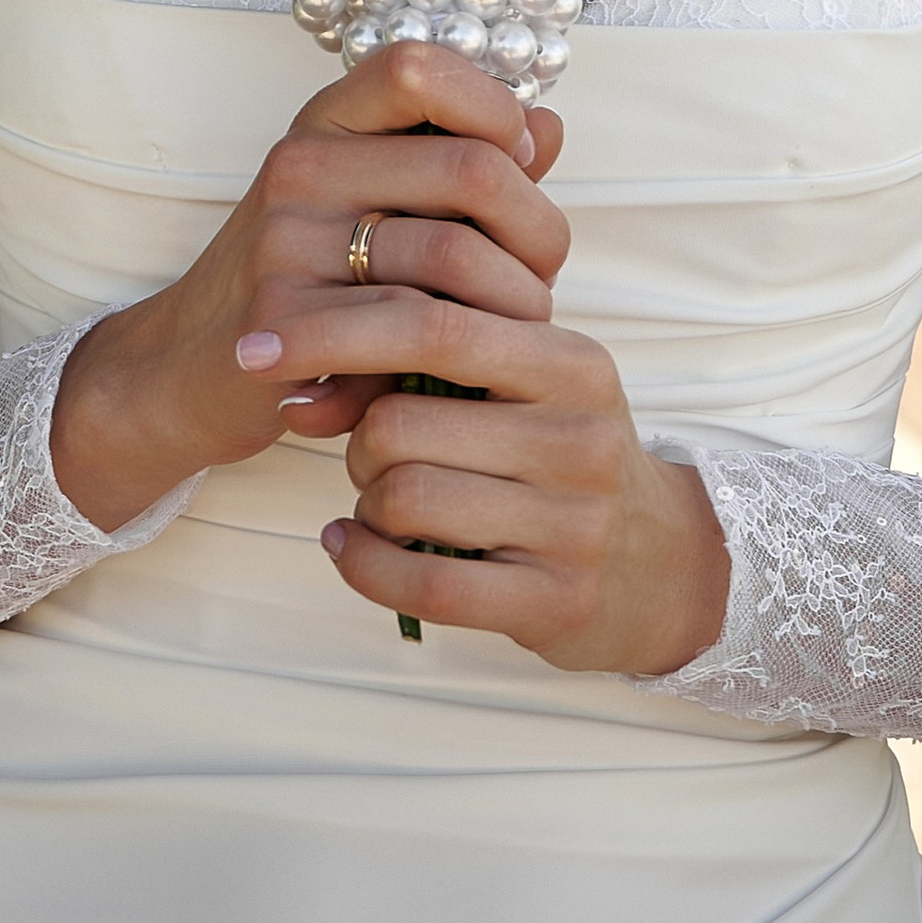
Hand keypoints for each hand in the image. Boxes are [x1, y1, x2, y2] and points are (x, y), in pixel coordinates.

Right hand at [50, 43, 568, 533]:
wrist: (191, 367)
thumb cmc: (309, 279)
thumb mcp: (376, 202)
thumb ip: (462, 162)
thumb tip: (547, 125)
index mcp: (328, 122)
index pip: (419, 64)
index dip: (494, 106)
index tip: (518, 163)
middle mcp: (301, 166)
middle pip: (472, 168)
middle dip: (539, 232)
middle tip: (543, 278)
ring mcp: (286, 242)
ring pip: (457, 256)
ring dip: (515, 305)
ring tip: (516, 332)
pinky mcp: (283, 323)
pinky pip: (414, 331)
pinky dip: (461, 358)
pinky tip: (462, 374)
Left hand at [321, 303, 732, 678]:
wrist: (663, 562)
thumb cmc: (560, 451)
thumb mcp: (530, 377)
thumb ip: (441, 341)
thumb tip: (297, 338)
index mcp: (569, 360)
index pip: (432, 321)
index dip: (332, 330)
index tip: (258, 344)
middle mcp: (577, 436)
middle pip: (400, 423)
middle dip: (354, 438)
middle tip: (361, 449)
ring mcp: (573, 524)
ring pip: (404, 501)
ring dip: (364, 503)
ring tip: (378, 501)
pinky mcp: (556, 601)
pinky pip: (424, 585)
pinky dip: (363, 566)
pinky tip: (349, 546)